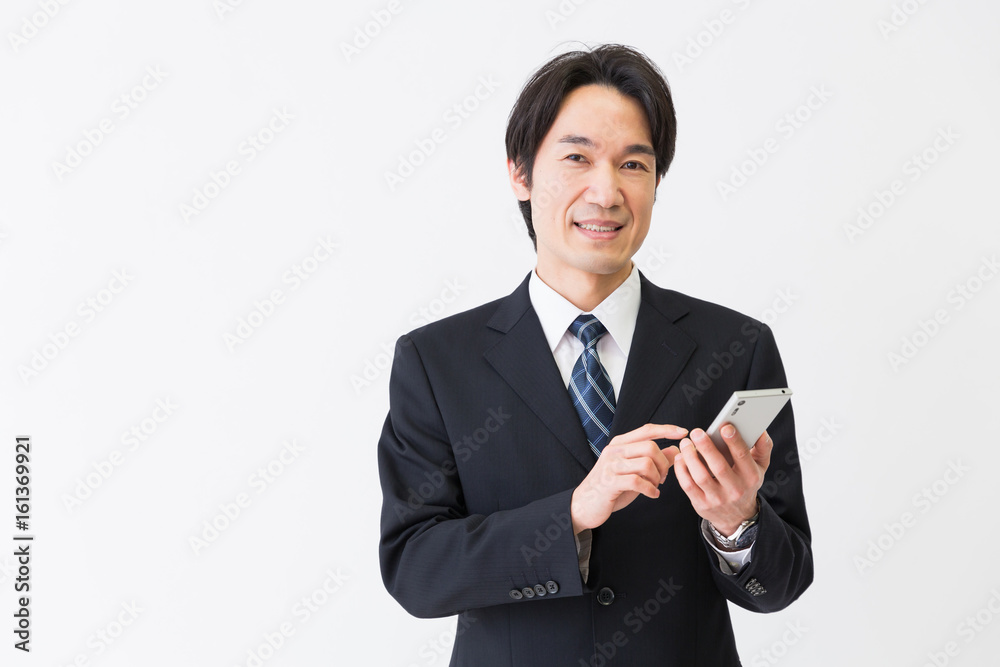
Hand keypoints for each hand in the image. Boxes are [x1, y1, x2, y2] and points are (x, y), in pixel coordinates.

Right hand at [570, 423, 687, 533]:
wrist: (584, 504)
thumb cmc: (612, 487)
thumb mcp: (633, 470)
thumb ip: (653, 459)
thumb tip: (675, 449)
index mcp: (620, 444)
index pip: (646, 430)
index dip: (666, 429)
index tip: (683, 432)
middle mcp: (614, 451)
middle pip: (650, 447)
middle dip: (664, 464)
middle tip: (663, 478)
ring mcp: (611, 466)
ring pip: (646, 464)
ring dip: (657, 478)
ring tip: (655, 487)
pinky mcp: (610, 482)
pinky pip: (638, 482)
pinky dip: (651, 490)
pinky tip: (652, 494)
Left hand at [665, 425, 771, 534]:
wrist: (737, 516)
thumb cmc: (746, 484)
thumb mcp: (760, 467)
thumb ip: (762, 447)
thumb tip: (761, 430)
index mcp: (750, 476)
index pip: (743, 456)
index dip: (734, 441)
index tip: (724, 427)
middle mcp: (735, 489)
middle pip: (719, 466)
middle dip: (706, 447)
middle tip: (697, 432)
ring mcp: (717, 498)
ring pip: (700, 476)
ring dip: (690, 457)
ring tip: (685, 443)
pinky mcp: (701, 504)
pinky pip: (688, 485)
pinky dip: (681, 470)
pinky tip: (680, 457)